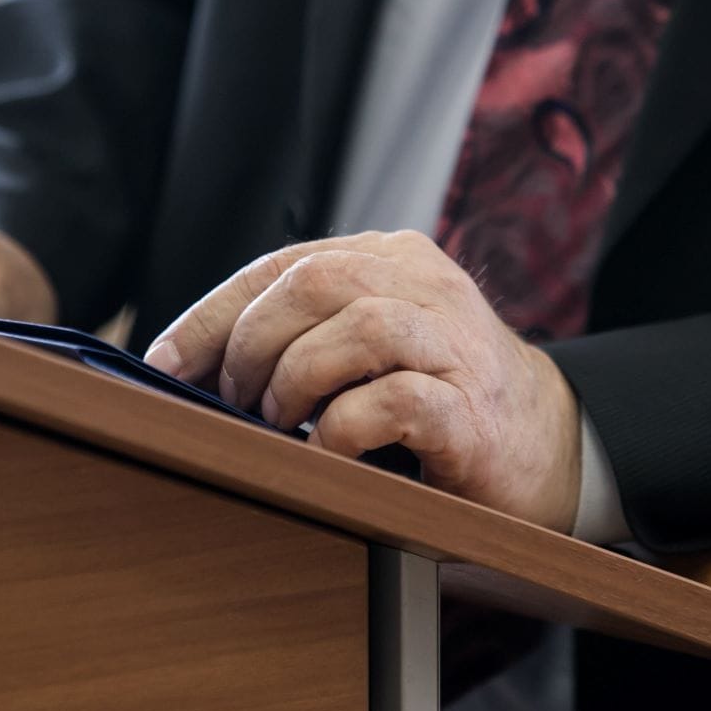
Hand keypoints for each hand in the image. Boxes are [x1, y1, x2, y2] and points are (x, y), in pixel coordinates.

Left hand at [145, 231, 581, 531]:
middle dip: (252, 345)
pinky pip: (396, 400)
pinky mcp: (473, 410)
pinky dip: (343, 427)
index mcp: (392, 260)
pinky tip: (328, 450)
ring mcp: (456, 343)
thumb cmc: (439, 399)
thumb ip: (306, 335)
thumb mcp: (371, 348)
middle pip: (316, 280)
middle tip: (236, 402)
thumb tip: (190, 368)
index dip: (211, 315)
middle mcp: (427, 286)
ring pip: (358, 326)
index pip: (282, 265)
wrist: (549, 446)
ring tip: (281, 424)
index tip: (162, 362)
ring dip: (296, 380)